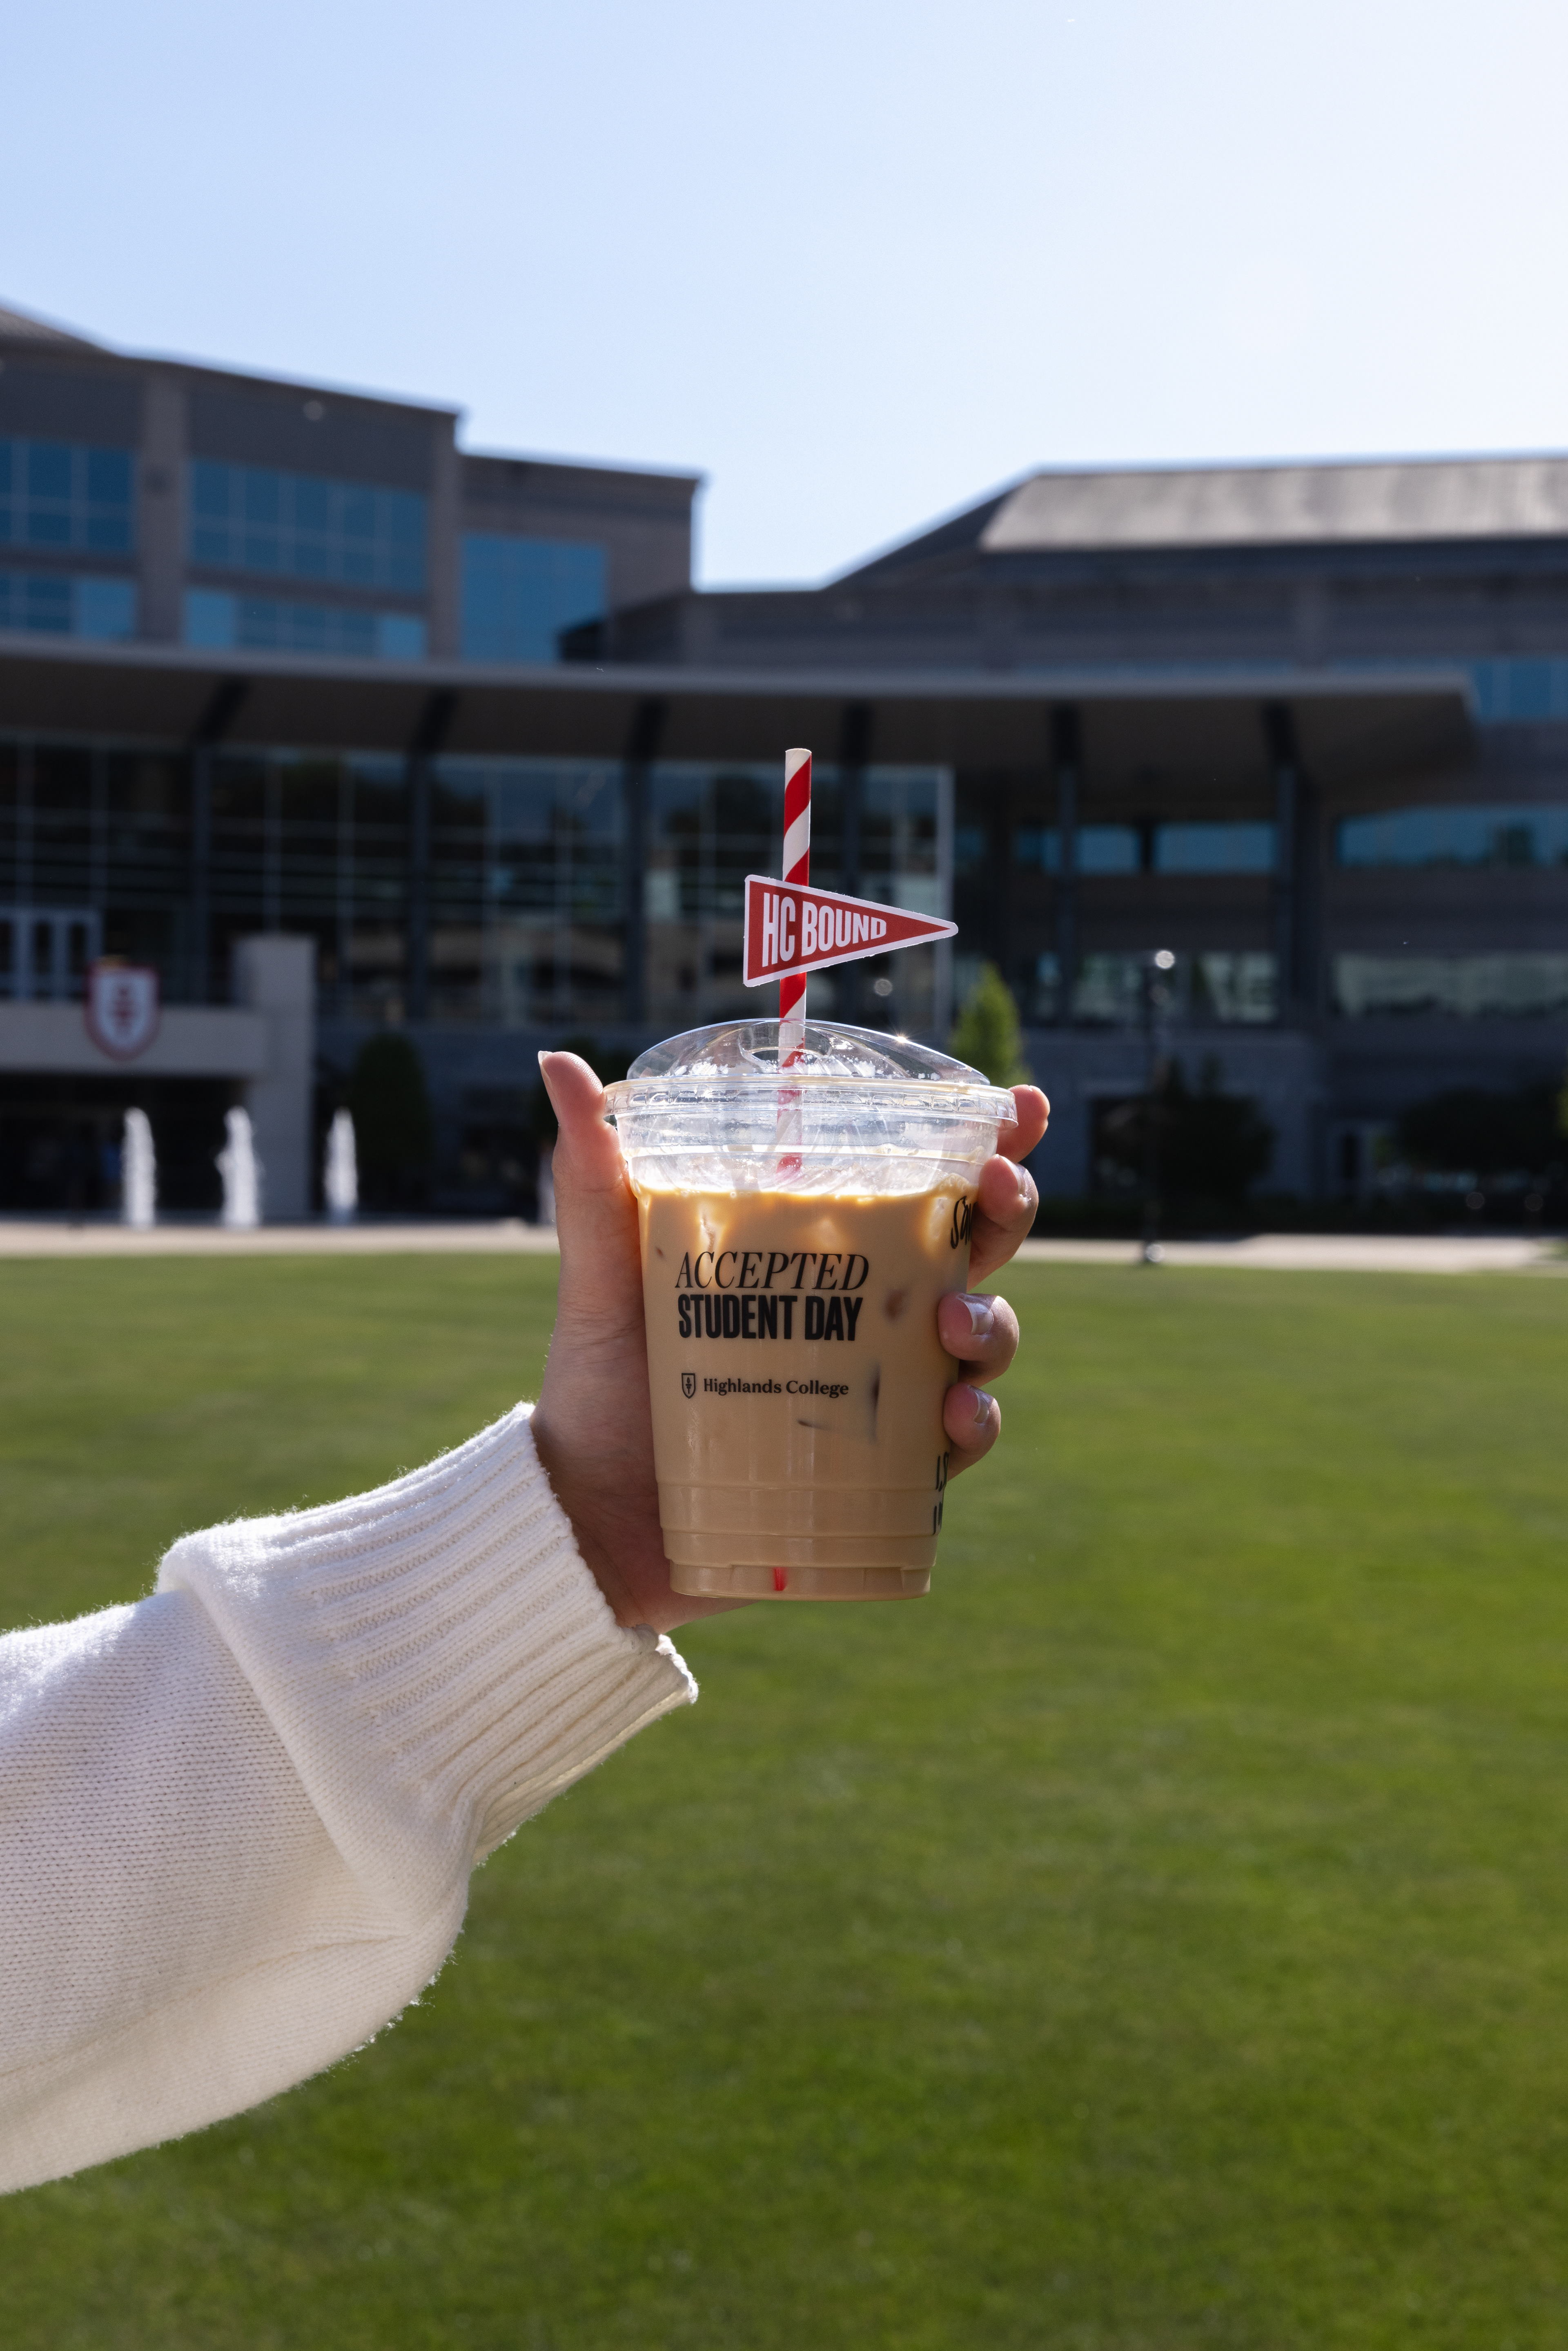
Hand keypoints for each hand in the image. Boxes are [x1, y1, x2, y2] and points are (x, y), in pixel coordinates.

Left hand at [529, 1056, 1048, 1633]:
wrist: (586, 1515)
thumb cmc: (599, 1384)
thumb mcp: (601, 1272)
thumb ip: (592, 1174)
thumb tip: (555, 1055)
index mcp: (821, 1251)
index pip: (919, 1184)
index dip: (986, 1145)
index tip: (1019, 1106)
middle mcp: (866, 1314)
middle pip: (975, 1249)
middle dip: (1008, 1210)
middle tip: (995, 1192)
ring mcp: (880, 1392)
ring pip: (980, 1341)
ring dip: (992, 1321)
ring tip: (951, 1321)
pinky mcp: (880, 1472)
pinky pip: (955, 1446)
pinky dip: (972, 1427)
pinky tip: (955, 1417)